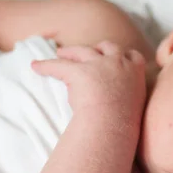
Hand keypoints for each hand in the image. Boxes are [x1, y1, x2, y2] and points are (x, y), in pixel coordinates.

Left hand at [31, 41, 146, 122]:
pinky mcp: (79, 71)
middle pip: (108, 47)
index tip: (116, 58)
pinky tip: (36, 66)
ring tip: (60, 54)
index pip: (132, 56)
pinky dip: (45, 66)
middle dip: (97, 49)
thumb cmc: (123, 125)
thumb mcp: (135, 107)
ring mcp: (99, 64)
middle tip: (86, 53)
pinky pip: (57, 66)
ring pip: (82, 51)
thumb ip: (130, 98)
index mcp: (136, 72)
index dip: (122, 56)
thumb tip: (121, 105)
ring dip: (71, 52)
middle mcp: (119, 63)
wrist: (113, 125)